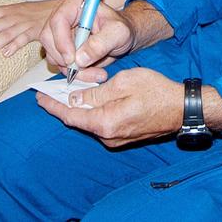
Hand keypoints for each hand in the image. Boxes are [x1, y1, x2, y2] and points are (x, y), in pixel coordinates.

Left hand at [0, 0, 60, 60]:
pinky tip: (6, 54)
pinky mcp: (35, 31)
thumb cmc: (35, 13)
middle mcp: (11, 16)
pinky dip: (14, 46)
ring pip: (3, 34)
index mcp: (4, 10)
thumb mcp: (14, 12)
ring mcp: (23, 24)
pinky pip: (23, 39)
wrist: (60, 8)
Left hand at [36, 67, 180, 147]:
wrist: (182, 108)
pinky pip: (102, 123)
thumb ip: (97, 92)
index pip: (70, 116)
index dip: (53, 105)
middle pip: (79, 120)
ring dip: (80, 108)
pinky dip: (93, 112)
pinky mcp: (124, 136)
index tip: (39, 97)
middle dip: (64, 105)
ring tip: (69, 92)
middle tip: (50, 92)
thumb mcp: (123, 82)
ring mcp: (116, 139)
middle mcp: (108, 136)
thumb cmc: (156, 91)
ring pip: (91, 121)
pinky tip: (91, 100)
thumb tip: (75, 98)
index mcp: (105, 123)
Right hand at [39, 0, 134, 72]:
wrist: (123, 38)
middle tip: (83, 69)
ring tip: (94, 72)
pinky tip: (90, 72)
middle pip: (49, 38)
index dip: (62, 41)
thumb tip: (80, 58)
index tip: (73, 59)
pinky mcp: (62, 47)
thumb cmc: (122, 29)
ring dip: (71, 69)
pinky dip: (73, 72)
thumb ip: (101, 43)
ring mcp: (61, 32)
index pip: (59, 20)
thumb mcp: (119, 33)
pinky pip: (59, 63)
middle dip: (64, 58)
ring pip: (53, 54)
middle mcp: (65, 15)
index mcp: (76, 3)